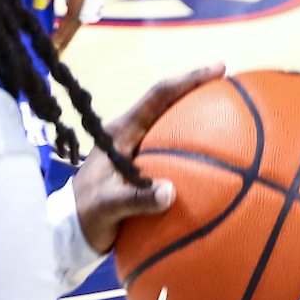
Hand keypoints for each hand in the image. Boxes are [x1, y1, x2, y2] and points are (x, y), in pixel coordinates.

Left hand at [32, 0, 90, 52]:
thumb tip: (37, 9)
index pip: (74, 18)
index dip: (62, 37)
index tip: (52, 53)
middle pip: (86, 16)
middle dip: (70, 32)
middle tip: (55, 47)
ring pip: (92, 5)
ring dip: (77, 18)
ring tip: (59, 30)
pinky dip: (82, 3)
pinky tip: (69, 5)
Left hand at [73, 66, 225, 252]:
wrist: (68, 229)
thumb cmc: (85, 214)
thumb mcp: (107, 206)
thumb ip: (135, 199)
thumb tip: (170, 192)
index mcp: (121, 132)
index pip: (158, 97)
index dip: (187, 80)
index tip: (218, 69)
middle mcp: (130, 133)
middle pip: (168, 103)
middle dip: (197, 91)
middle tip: (230, 86)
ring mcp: (135, 148)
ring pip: (171, 124)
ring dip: (195, 117)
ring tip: (227, 114)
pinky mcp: (139, 166)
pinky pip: (172, 149)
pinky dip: (192, 148)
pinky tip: (214, 160)